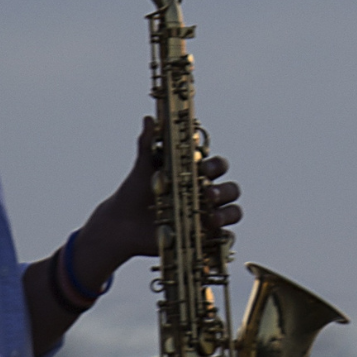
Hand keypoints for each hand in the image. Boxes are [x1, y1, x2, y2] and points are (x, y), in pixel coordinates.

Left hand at [73, 119, 243, 279]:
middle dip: (224, 191)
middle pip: (230, 189)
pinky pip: (224, 237)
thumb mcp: (142, 168)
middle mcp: (205, 194)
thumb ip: (147, 144)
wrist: (123, 224)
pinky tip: (210, 233)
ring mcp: (207, 215)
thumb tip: (148, 119)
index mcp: (196, 175)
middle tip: (208, 194)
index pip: (217, 167)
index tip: (203, 169)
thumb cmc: (135, 192)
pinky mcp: (204, 237)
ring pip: (232, 212)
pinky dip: (223, 235)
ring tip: (211, 218)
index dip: (215, 166)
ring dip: (227, 213)